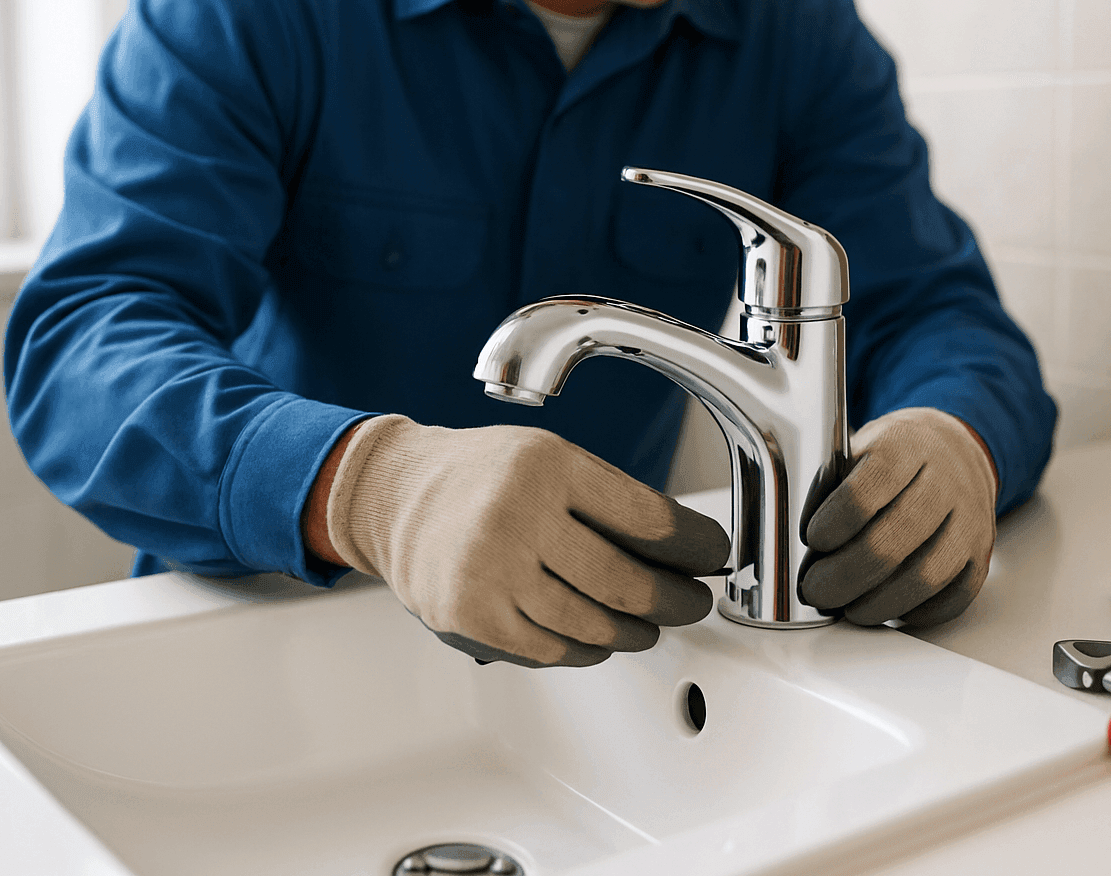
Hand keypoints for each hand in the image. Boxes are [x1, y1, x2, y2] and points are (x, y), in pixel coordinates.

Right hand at [323, 416, 729, 666]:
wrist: (396, 497)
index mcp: (548, 466)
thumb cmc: (484, 477)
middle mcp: (516, 517)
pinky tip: (600, 639)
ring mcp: (490, 572)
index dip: (696, 547)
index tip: (714, 556)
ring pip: (593, 627)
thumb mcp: (551, 457)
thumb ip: (612, 500)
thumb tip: (687, 550)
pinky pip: (551, 653)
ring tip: (648, 625)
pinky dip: (586, 652)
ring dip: (636, 633)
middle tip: (693, 602)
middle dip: (677, 600)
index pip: (650, 520)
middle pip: (626, 583)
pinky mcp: (471, 618)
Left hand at [801, 407, 996, 626]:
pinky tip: (886, 609)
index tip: (811, 538)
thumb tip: (787, 527)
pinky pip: (953, 597)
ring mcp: (971, 521)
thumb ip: (829, 482)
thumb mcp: (860, 448)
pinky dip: (915, 612)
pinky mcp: (982, 556)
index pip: (871, 486)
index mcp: (908, 446)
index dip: (836, 520)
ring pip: (927, 575)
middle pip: (896, 539)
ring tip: (846, 608)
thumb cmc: (894, 456)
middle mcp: (947, 482)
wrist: (956, 451)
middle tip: (815, 589)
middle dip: (846, 574)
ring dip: (878, 603)